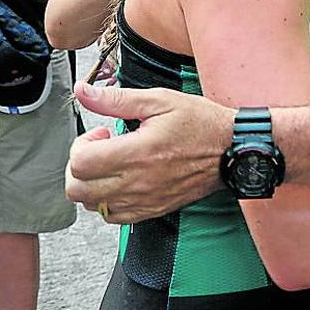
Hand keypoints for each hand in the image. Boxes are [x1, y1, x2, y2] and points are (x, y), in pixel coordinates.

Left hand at [66, 82, 230, 223]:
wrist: (232, 150)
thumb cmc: (201, 124)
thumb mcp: (159, 100)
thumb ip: (116, 99)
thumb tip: (84, 92)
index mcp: (138, 152)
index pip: (81, 163)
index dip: (82, 144)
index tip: (101, 133)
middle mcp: (138, 182)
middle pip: (78, 189)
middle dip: (80, 165)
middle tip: (100, 149)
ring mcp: (145, 200)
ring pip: (92, 205)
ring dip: (92, 184)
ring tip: (112, 163)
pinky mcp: (152, 210)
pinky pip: (113, 216)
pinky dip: (108, 200)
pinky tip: (121, 180)